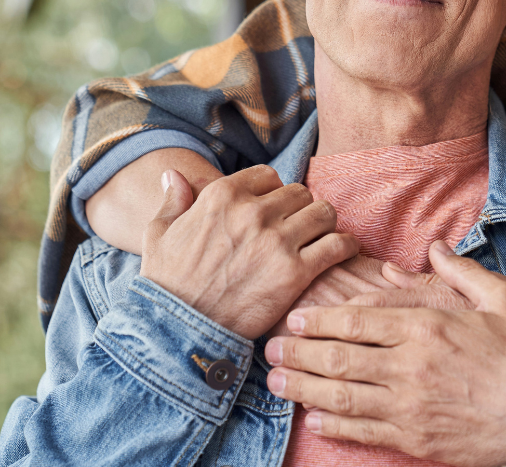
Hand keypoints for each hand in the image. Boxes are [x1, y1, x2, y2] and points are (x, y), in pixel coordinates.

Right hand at [140, 166, 358, 339]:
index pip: (268, 176)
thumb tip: (172, 173)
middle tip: (300, 229)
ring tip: (320, 239)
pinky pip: (337, 245)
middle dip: (301, 209)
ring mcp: (276, 241)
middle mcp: (252, 211)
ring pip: (323, 212)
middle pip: (299, 193)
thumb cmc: (167, 285)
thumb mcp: (159, 236)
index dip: (274, 192)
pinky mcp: (295, 272)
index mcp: (222, 195)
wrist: (180, 332)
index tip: (275, 210)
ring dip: (324, 224)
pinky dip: (345, 246)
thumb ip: (173, 201)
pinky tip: (341, 252)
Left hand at [263, 241, 505, 466]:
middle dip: (298, 353)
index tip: (293, 319)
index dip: (318, 321)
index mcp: (427, 327)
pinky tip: (314, 418)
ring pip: (342, 397)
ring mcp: (412, 407)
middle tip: (268, 349)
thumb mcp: (502, 299)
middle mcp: (412, 367)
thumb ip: (461, 271)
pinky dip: (334, 425)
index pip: (357, 321)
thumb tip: (435, 247)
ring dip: (303, 389)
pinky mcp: (419, 441)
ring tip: (276, 382)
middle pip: (338, 358)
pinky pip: (365, 433)